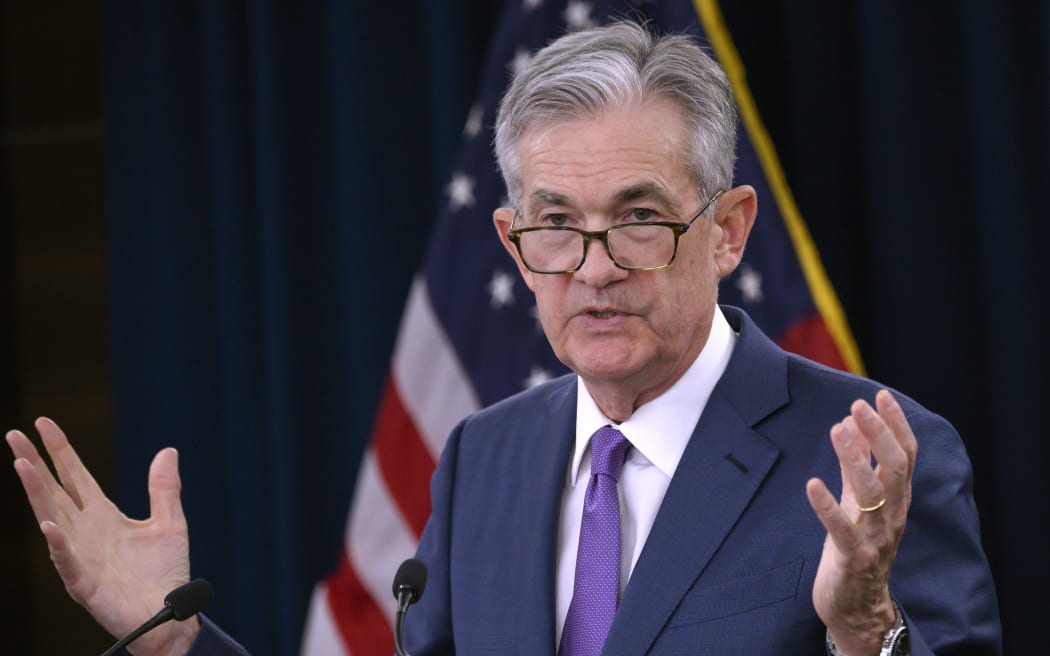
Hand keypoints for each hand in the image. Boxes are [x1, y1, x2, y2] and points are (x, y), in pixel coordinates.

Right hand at [7, 418, 198, 655]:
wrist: (170, 612)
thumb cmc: (165, 572)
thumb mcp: (170, 522)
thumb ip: (164, 489)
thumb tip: (168, 450)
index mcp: (103, 515)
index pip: (75, 475)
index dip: (60, 450)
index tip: (43, 423)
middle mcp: (86, 530)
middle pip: (54, 490)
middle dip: (34, 463)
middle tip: (14, 435)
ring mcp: (81, 555)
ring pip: (52, 517)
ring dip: (37, 493)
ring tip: (23, 465)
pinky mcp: (84, 582)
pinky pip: (66, 560)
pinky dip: (58, 542)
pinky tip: (49, 524)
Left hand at [806, 390, 916, 655]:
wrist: (856, 605)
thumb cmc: (857, 546)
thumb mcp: (858, 501)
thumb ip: (857, 464)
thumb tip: (850, 422)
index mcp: (896, 499)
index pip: (906, 456)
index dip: (895, 425)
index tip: (879, 395)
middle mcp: (892, 515)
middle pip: (895, 468)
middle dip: (879, 434)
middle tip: (858, 405)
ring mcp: (876, 538)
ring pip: (872, 494)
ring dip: (854, 459)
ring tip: (837, 430)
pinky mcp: (854, 558)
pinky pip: (843, 530)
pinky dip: (827, 507)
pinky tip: (812, 483)